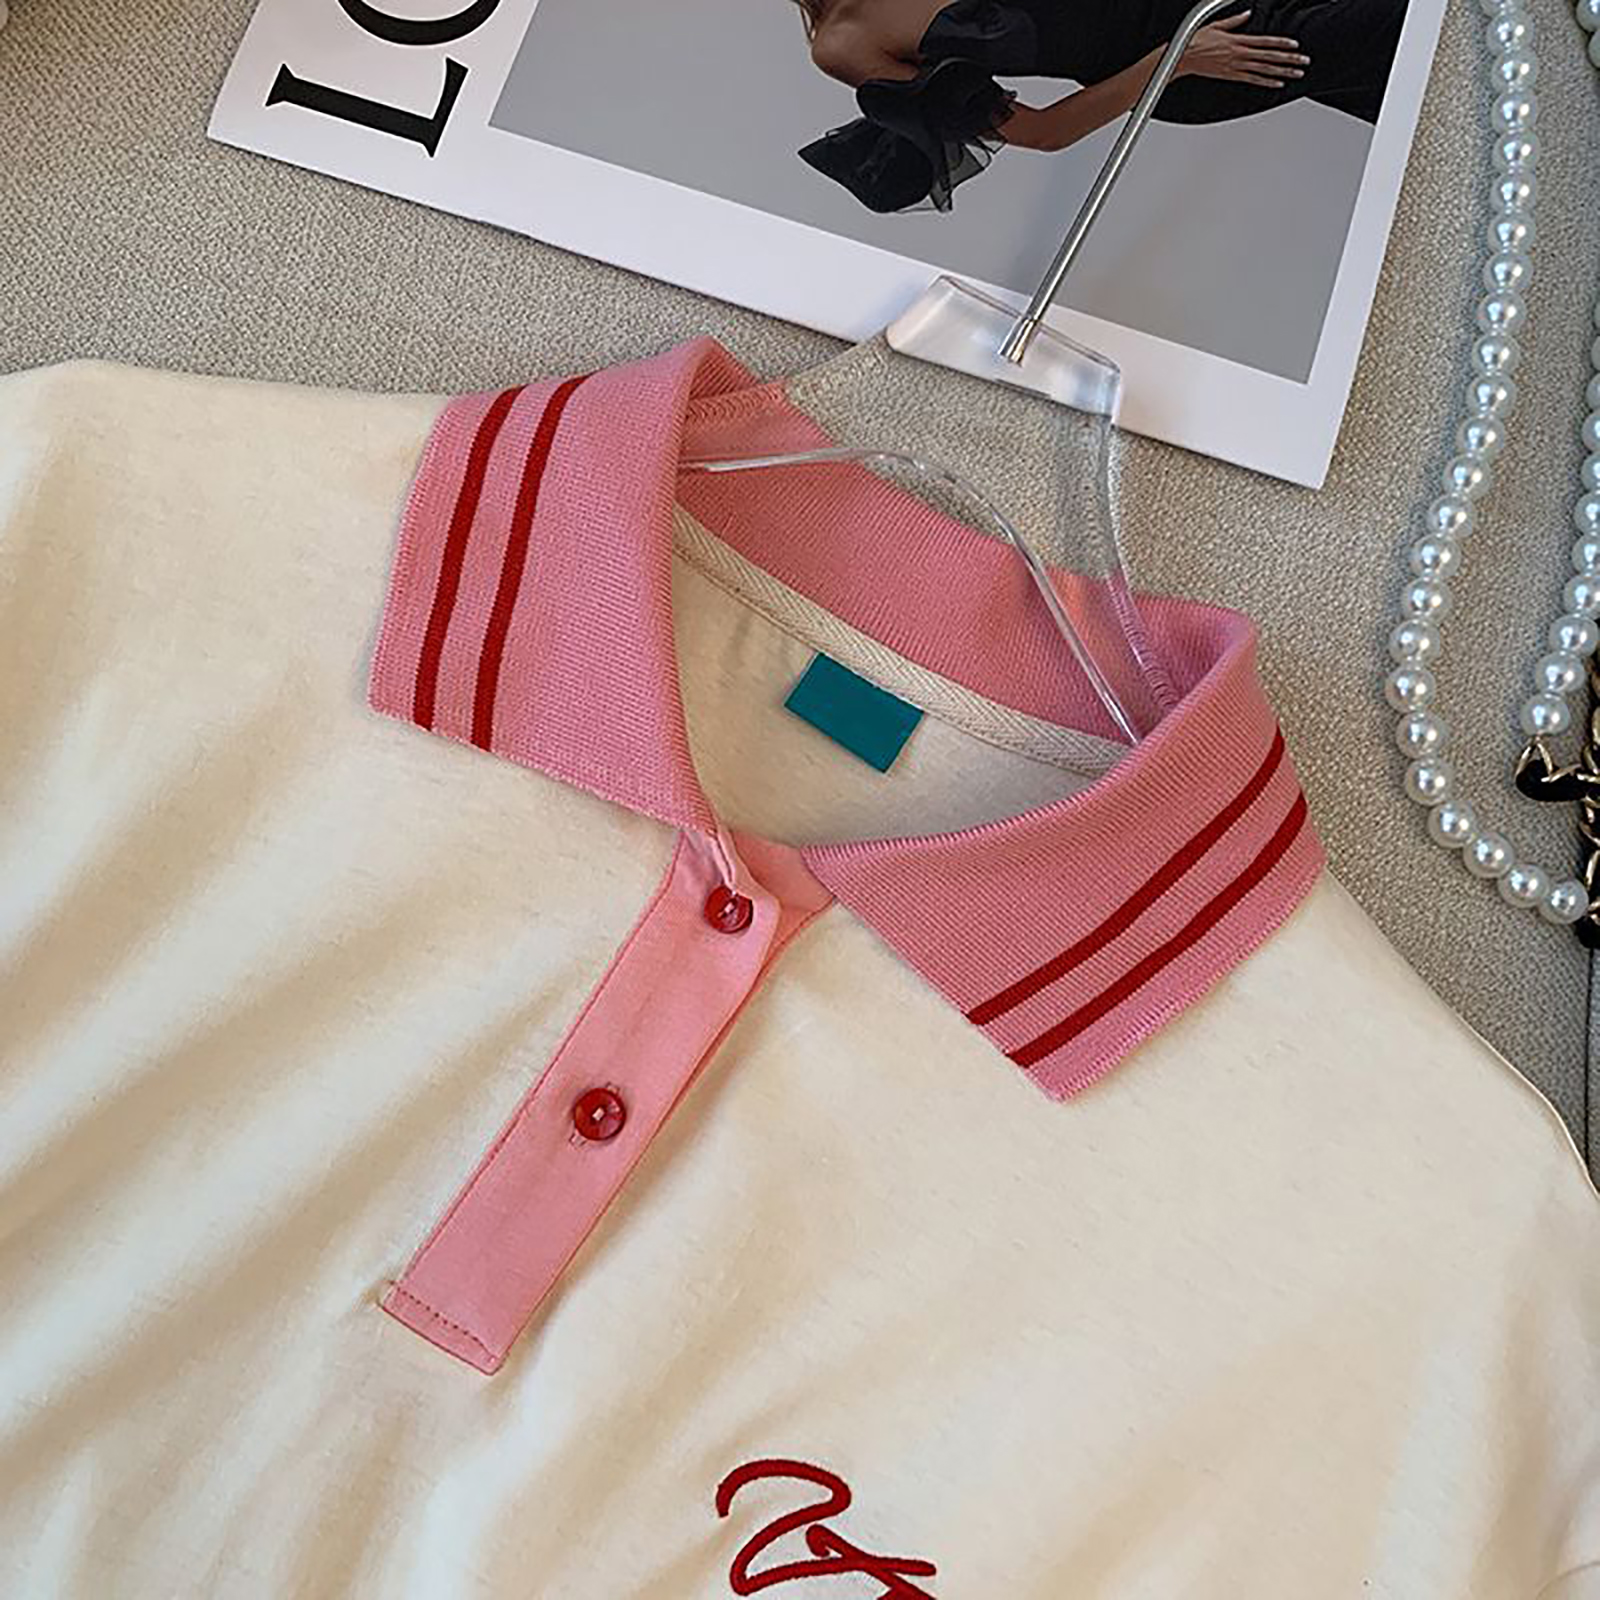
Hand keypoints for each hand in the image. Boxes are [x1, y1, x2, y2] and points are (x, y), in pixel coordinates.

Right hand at [1176, 12, 1308, 86]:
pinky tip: (1277, 83)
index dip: (1282, 44)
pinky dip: (1266, 82)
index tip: (1295, 46)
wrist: (1182, 58)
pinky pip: (1252, 80)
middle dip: (1289, 60)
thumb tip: (1247, 13)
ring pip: (1264, 70)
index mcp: (1238, 41)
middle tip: (1304, 62)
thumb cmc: (1196, 42)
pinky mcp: (1231, 76)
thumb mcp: (1217, 26)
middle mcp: (1240, 55)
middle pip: (1270, 57)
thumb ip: (1235, 21)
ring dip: (1282, 72)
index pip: (1266, 42)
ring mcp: (1236, 67)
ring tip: (1296, 74)